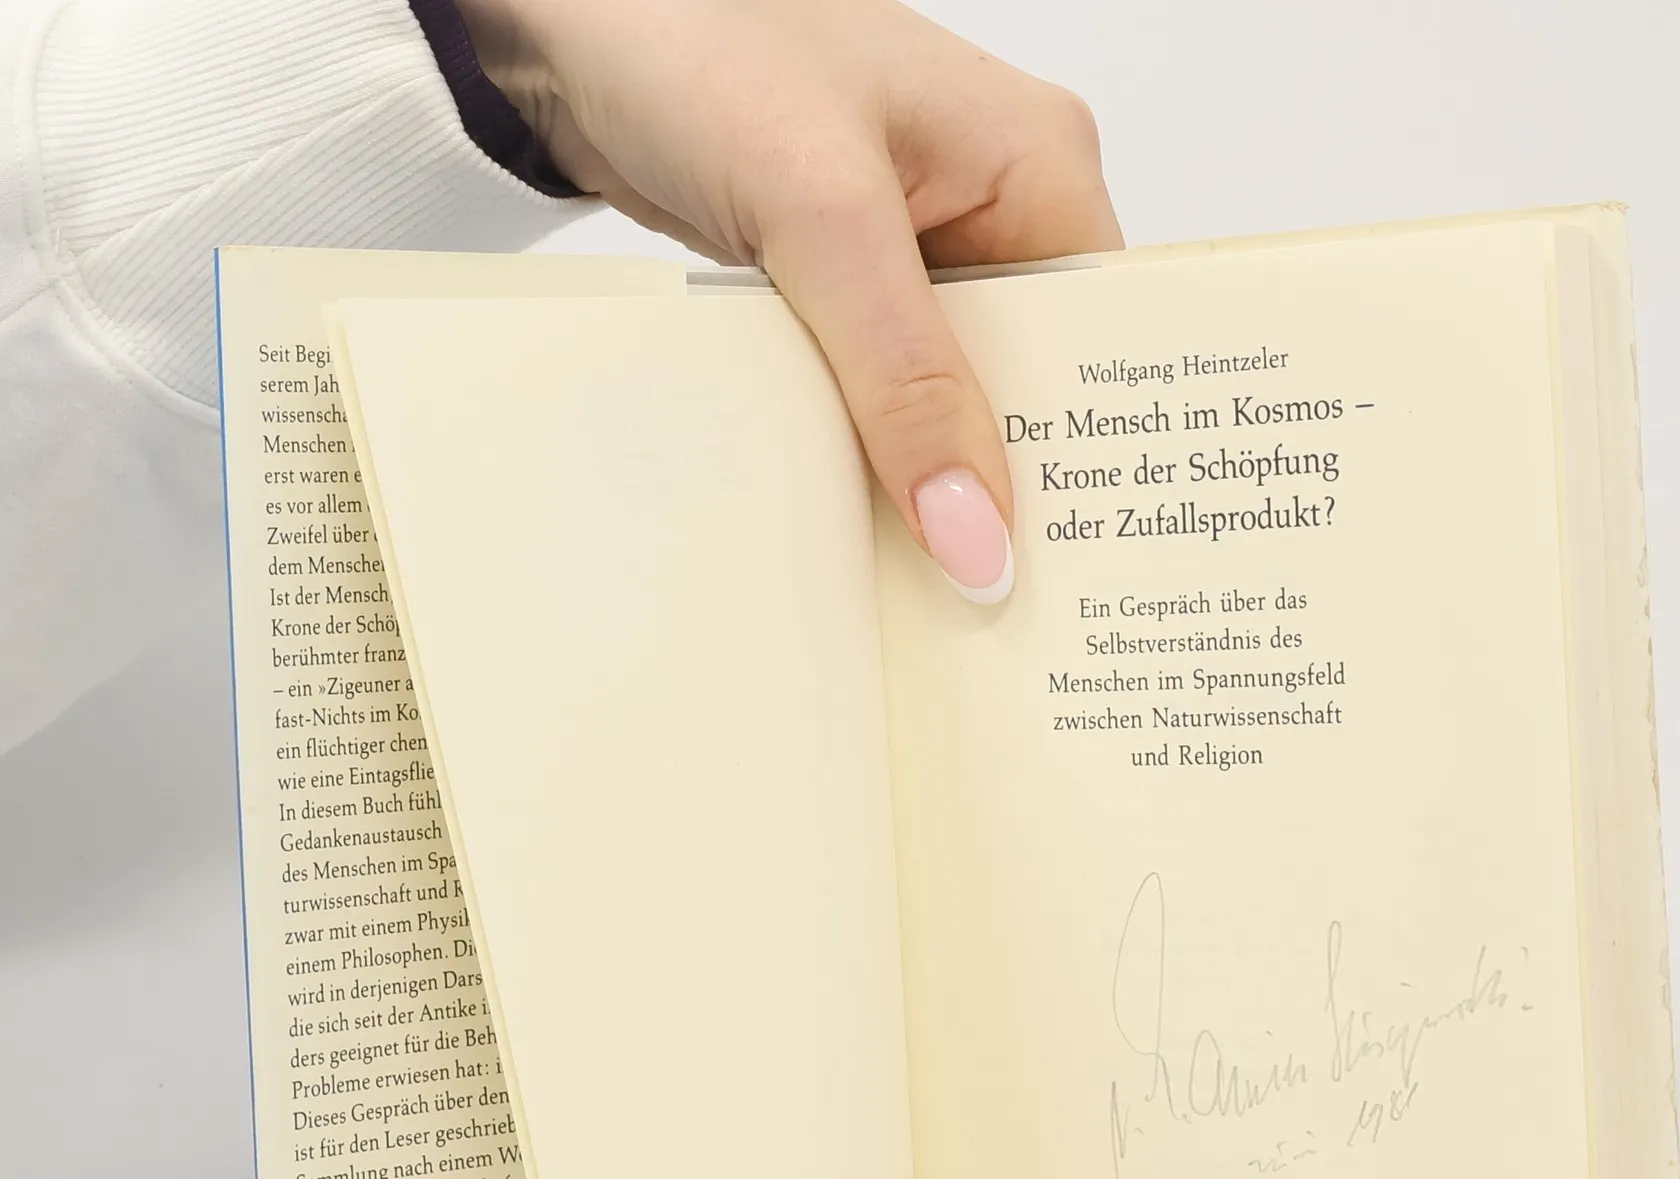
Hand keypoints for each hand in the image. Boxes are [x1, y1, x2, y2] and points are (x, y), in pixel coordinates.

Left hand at [457, 0, 1122, 599]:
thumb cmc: (699, 41)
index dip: (1089, 464)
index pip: (1102, 349)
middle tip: (989, 607)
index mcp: (1040, 166)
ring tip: (921, 589)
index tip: (1067, 576)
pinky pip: (879, 391)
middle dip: (1002, 487)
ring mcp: (917, 249)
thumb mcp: (824, 216)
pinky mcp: (846, 281)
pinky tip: (853, 516)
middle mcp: (995, 209)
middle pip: (1028, 389)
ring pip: (948, 402)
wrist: (566, 13)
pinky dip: (864, 449)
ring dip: (923, 478)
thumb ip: (906, 381)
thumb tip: (979, 539)